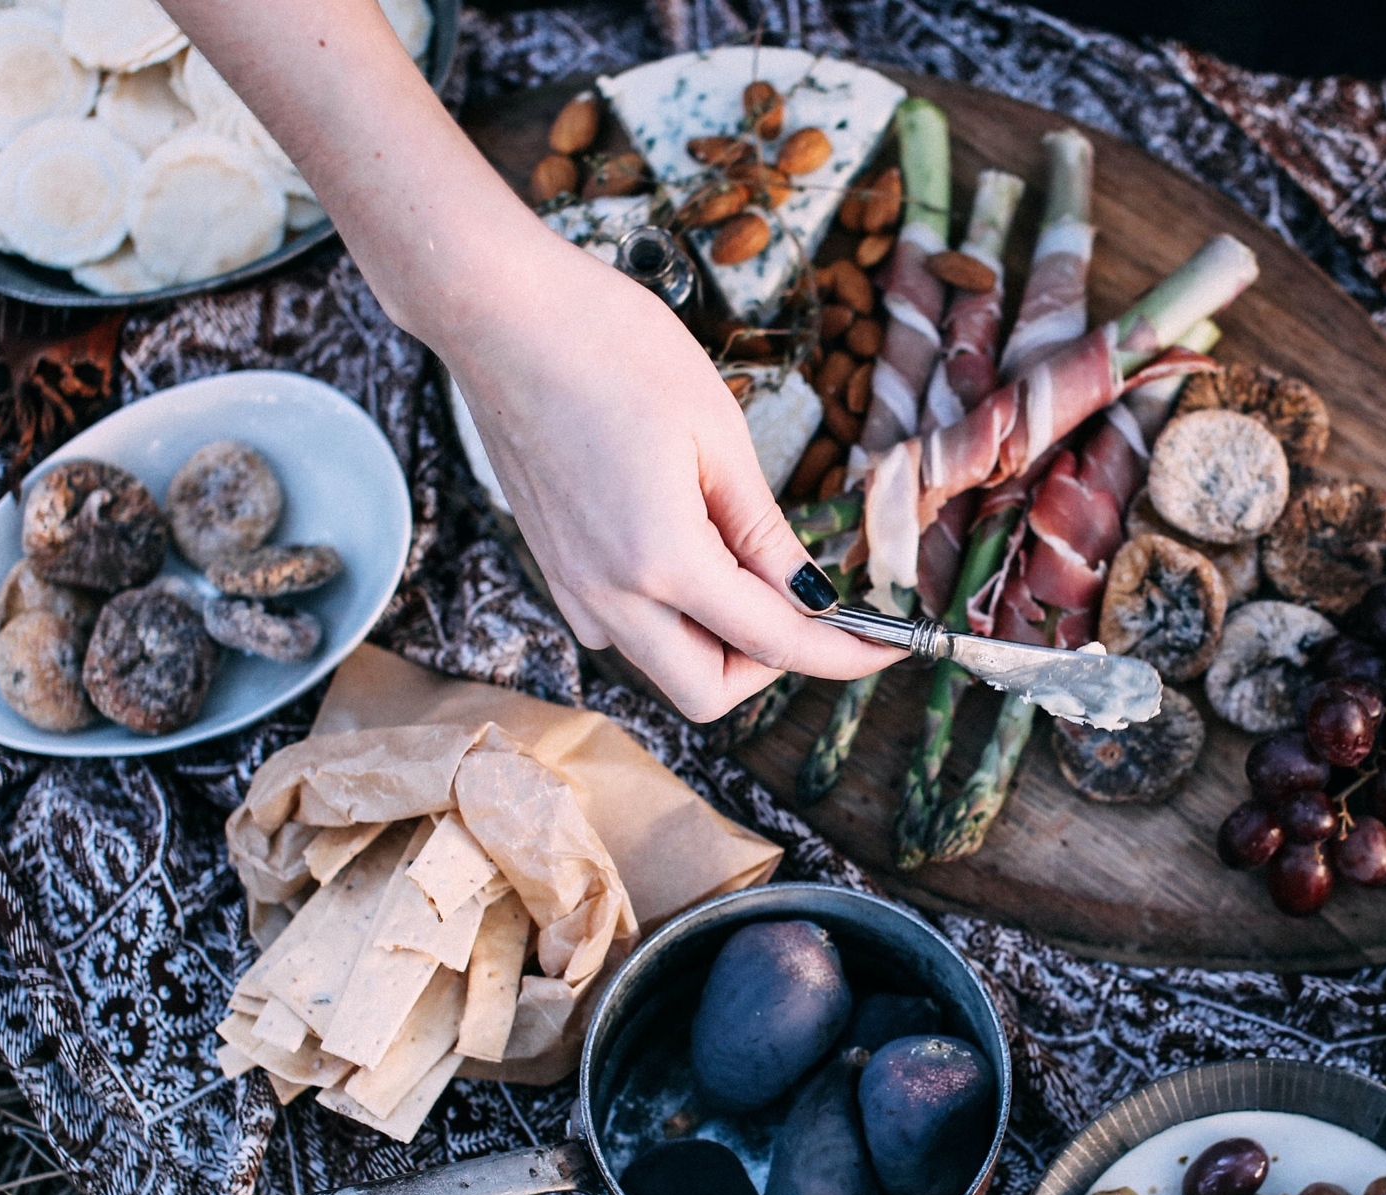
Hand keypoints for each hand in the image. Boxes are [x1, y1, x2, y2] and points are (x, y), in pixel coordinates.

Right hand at [442, 233, 894, 719]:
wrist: (497, 311)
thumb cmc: (605, 346)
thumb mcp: (716, 434)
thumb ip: (764, 533)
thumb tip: (812, 595)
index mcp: (660, 561)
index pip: (774, 643)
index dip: (844, 653)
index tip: (888, 646)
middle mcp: (607, 595)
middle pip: (707, 692)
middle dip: (769, 664)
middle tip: (813, 603)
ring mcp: (571, 586)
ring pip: (663, 663)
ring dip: (719, 639)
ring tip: (751, 555)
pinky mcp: (555, 567)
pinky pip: (626, 625)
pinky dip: (674, 611)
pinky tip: (694, 542)